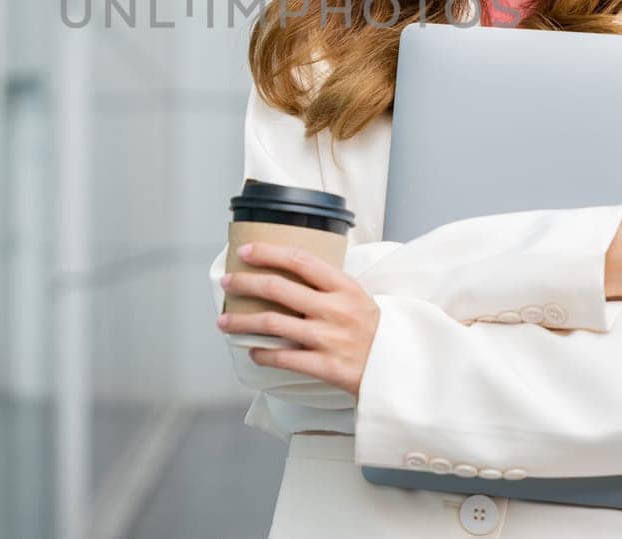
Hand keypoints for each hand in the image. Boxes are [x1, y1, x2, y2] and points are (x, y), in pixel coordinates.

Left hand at [215, 241, 380, 397]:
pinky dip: (261, 353)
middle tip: (227, 282)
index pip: (300, 260)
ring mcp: (329, 339)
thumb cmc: (373, 331)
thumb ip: (327, 287)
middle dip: (245, 283)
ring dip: (242, 321)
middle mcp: (335, 309)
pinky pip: (282, 357)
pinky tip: (252, 350)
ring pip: (273, 323)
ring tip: (224, 321)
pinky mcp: (325, 366)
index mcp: (344, 287)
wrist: (398, 369)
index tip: (245, 252)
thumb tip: (286, 274)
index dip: (269, 253)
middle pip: (278, 288)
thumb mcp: (358, 298)